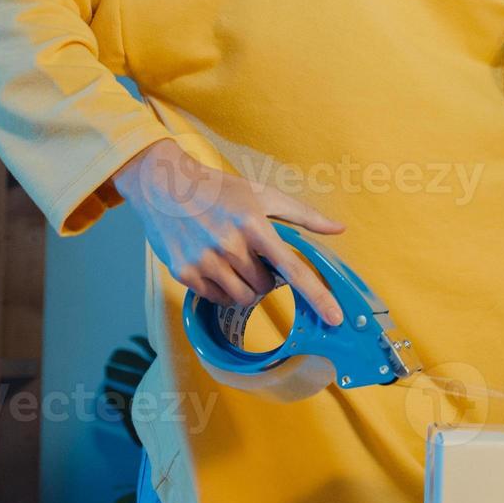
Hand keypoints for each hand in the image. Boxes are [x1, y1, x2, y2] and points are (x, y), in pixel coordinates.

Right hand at [113, 138, 346, 324]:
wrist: (164, 185)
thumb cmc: (220, 190)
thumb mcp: (263, 194)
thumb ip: (303, 214)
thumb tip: (339, 229)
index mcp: (254, 224)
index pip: (293, 267)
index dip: (317, 295)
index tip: (334, 317)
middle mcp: (229, 244)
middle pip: (265, 287)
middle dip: (265, 278)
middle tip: (253, 257)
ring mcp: (204, 260)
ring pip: (242, 298)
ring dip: (245, 287)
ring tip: (235, 262)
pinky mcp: (183, 272)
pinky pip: (216, 298)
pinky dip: (222, 289)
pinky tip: (215, 266)